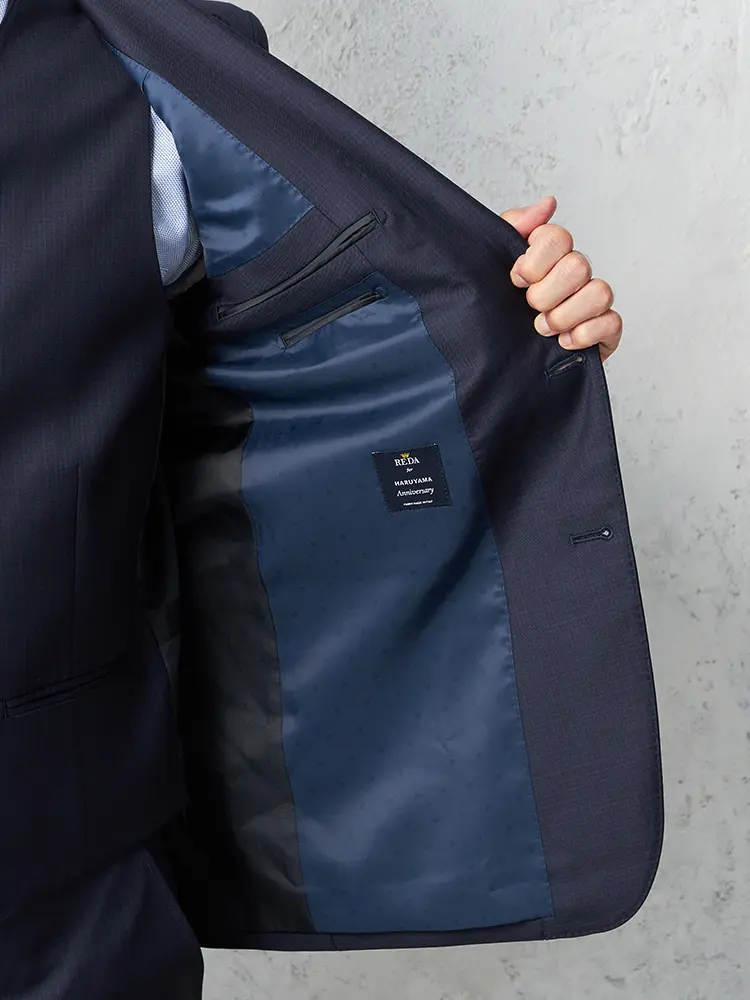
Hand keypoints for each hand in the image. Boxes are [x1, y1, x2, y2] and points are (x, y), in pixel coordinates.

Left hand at [500, 196, 621, 360]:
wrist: (499, 353)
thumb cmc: (500, 306)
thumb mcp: (494, 262)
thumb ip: (514, 227)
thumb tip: (547, 204)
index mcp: (551, 255)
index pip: (558, 238)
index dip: (535, 261)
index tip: (516, 278)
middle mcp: (576, 274)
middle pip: (578, 266)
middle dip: (546, 294)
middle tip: (530, 308)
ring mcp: (592, 301)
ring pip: (599, 293)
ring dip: (565, 316)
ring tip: (543, 329)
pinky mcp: (604, 330)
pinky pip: (611, 322)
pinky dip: (584, 334)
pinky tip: (563, 343)